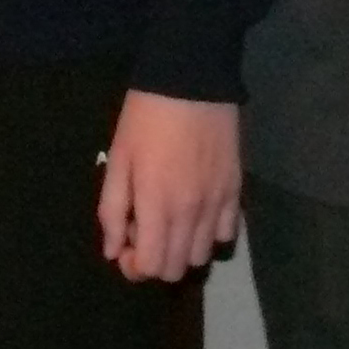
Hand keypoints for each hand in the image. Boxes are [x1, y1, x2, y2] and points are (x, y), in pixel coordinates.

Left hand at [97, 91, 241, 281]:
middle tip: (145, 231)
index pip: (151, 267)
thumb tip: (113, 251)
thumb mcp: (118, 159)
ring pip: (202, 255)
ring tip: (170, 221)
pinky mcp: (236, 189)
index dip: (134, 267)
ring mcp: (217, 203)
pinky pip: (227, 232)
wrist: (191, 80)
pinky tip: (197, 212)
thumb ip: (112, 210)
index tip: (126, 246)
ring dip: (182, 249)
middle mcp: (191, 212)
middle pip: (177, 268)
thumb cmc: (145, 117)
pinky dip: (210, 232)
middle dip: (156, 261)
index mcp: (156, 205)